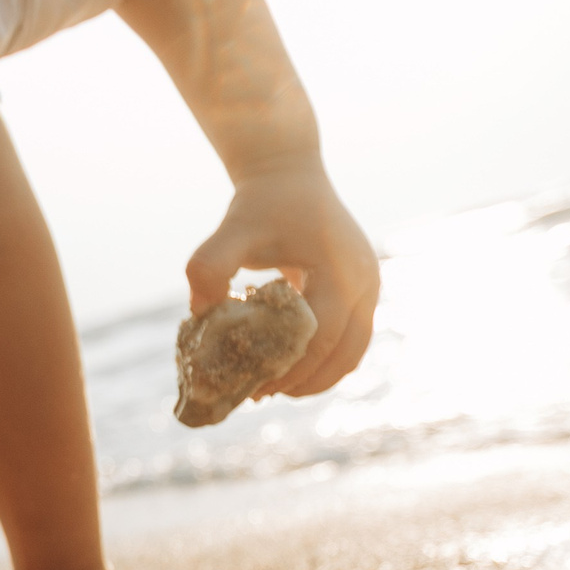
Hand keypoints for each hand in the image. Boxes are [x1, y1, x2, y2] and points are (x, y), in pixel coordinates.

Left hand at [184, 164, 379, 396]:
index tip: (256, 386)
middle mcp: (365, 283)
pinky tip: (287, 364)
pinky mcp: (363, 291)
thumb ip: (209, 269)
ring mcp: (369, 288)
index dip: (291, 368)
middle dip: (305, 381)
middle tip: (262, 394)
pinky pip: (350, 338)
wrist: (290, 176)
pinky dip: (324, 359)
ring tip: (274, 387)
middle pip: (345, 354)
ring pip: (352, 352)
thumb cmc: (260, 206)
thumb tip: (200, 317)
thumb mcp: (230, 232)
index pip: (321, 337)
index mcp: (341, 272)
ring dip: (318, 376)